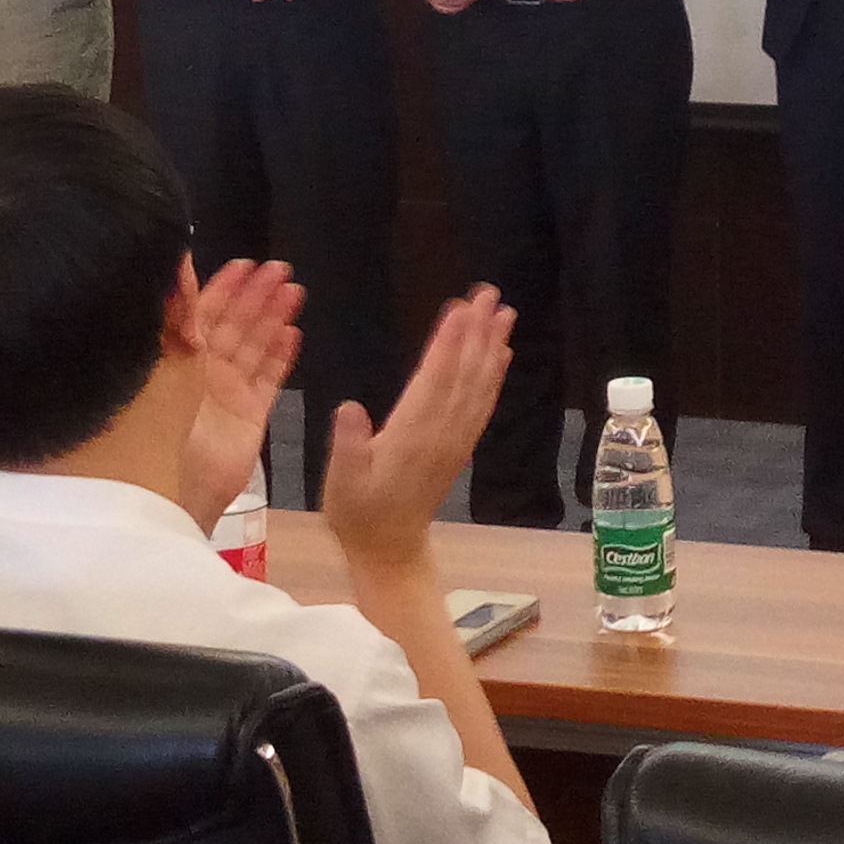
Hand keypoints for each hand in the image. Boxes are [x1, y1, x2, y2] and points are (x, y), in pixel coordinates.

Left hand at [176, 255, 302, 525]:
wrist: (167, 485)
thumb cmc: (156, 416)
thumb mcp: (164, 356)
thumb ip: (177, 311)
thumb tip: (177, 262)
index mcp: (174, 354)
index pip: (202, 311)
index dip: (223, 287)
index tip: (244, 264)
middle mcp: (201, 369)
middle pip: (234, 324)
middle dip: (257, 296)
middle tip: (280, 268)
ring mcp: (227, 393)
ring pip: (255, 346)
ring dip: (274, 318)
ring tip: (295, 291)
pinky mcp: (249, 416)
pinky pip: (269, 379)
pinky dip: (281, 356)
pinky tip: (294, 333)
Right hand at [323, 285, 515, 570]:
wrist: (389, 549)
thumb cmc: (357, 512)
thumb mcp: (340, 481)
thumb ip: (347, 445)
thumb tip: (349, 408)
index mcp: (411, 436)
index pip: (434, 381)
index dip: (448, 345)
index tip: (460, 310)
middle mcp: (440, 433)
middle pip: (464, 375)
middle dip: (477, 332)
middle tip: (490, 294)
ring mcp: (454, 440)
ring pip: (478, 387)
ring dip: (491, 348)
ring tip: (504, 313)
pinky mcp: (459, 446)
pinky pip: (481, 405)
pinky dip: (493, 377)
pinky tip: (499, 355)